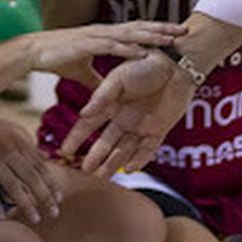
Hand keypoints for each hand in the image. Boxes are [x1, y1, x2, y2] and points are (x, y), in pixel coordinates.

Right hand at [0, 115, 62, 224]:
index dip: (51, 183)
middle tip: (53, 213)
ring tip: (35, 219)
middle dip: (45, 197)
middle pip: (31, 176)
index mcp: (18, 138)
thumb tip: (45, 158)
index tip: (58, 198)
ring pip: (13, 185)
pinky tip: (2, 217)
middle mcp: (8, 147)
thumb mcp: (7, 130)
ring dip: (26, 204)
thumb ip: (25, 143)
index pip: (40, 164)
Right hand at [26, 21, 183, 84]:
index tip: (175, 33)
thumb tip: (109, 93)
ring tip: (170, 38)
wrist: (34, 52)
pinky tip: (143, 51)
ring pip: (130, 34)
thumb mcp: (83, 71)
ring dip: (151, 36)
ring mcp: (96, 36)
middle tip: (184, 29)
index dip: (156, 30)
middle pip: (139, 28)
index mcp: (105, 35)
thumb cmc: (57, 58)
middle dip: (162, 28)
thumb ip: (98, 80)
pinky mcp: (87, 44)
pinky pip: (111, 46)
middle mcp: (104, 32)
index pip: (136, 30)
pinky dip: (128, 48)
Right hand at [59, 50, 195, 176]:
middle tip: (85, 171)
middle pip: (106, 141)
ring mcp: (140, 125)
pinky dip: (139, 160)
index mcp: (110, 103)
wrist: (176, 65)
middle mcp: (123, 117)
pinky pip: (147, 149)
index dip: (76, 137)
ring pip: (124, 149)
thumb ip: (102, 96)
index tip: (65, 152)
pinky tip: (130, 169)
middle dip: (95, 156)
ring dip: (113, 162)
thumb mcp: (119, 78)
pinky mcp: (158, 130)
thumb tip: (83, 114)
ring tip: (102, 176)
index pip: (89, 124)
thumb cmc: (144, 65)